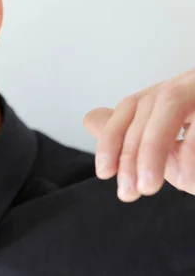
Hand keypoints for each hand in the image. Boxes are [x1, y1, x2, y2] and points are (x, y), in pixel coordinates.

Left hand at [83, 69, 194, 201]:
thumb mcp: (175, 152)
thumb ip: (137, 140)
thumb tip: (91, 119)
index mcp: (174, 94)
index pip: (131, 108)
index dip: (112, 138)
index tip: (104, 173)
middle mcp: (189, 83)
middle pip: (145, 107)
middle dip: (131, 152)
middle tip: (128, 192)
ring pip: (169, 103)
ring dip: (153, 148)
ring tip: (148, 186)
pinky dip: (191, 152)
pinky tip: (188, 180)